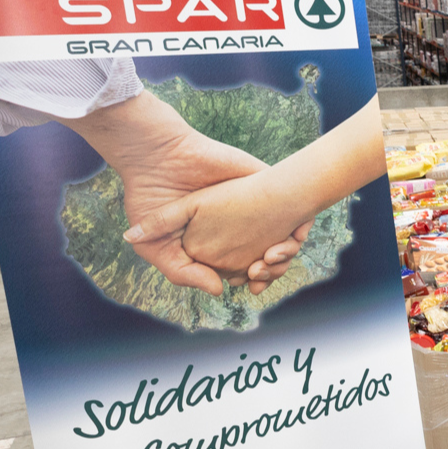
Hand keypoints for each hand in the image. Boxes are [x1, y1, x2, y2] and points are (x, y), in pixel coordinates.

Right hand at [98, 95, 306, 294]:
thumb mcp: (155, 247)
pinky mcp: (260, 179)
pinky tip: (290, 235)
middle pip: (271, 252)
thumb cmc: (148, 200)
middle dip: (274, 267)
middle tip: (262, 271)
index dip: (255, 278)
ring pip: (286, 232)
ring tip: (271, 257)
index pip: (247, 265)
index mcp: (215, 239)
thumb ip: (183, 272)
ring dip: (288, 250)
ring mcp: (252, 200)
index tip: (253, 284)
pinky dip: (298, 221)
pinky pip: (292, 200)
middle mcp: (238, 222)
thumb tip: (218, 290)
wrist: (155, 158)